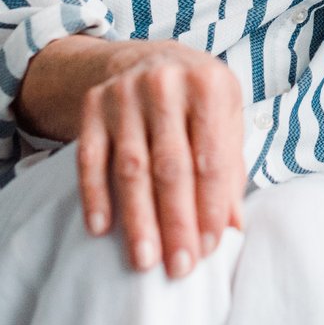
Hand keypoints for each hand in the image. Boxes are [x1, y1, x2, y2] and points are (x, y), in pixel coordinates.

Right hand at [74, 40, 244, 276]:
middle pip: (171, 167)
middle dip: (176, 222)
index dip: (210, 208)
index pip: (211, 159)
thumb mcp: (224, 119)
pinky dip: (94, 195)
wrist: (148, 57)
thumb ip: (229, 169)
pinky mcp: (93, 106)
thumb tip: (233, 228)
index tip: (209, 249)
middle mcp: (165, 84)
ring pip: (130, 168)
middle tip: (179, 267)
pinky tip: (100, 229)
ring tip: (144, 260)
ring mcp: (124, 94)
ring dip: (137, 218)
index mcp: (208, 85)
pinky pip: (90, 158)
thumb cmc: (197, 99)